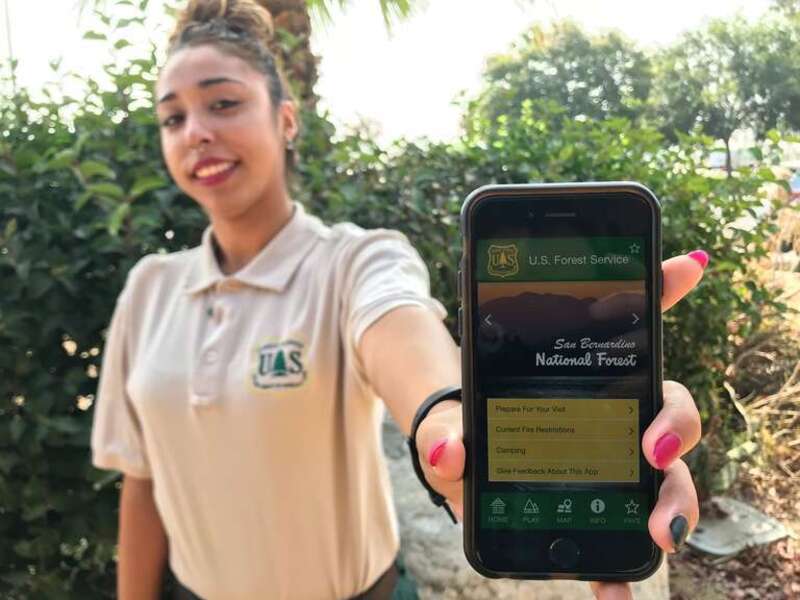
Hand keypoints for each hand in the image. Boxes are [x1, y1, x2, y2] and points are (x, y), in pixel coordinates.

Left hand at [414, 252, 707, 598]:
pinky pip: (627, 533)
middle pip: (667, 410)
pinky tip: (613, 592)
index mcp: (582, 374)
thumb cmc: (466, 427)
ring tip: (657, 530)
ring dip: (674, 500)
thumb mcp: (451, 420)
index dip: (660, 286)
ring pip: (668, 475)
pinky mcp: (602, 506)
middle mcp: (611, 413)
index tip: (685, 266)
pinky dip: (626, 567)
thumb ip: (445, 432)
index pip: (629, 321)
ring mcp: (613, 462)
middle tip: (653, 449)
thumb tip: (447, 452)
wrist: (461, 467)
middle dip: (675, 426)